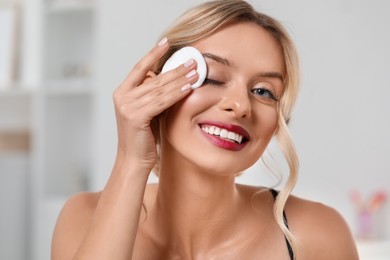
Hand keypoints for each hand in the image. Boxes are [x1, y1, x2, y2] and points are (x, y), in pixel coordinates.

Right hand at [113, 38, 198, 170]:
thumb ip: (154, 94)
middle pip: (153, 77)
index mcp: (122, 92)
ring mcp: (127, 106)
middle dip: (175, 68)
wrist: (134, 160)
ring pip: (159, 88)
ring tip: (196, 72)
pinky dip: (176, 94)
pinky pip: (161, 101)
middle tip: (193, 60)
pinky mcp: (136, 116)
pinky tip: (189, 88)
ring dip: (180, 79)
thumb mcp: (148, 110)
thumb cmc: (143, 137)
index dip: (153, 54)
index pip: (140, 68)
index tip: (167, 42)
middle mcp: (122, 97)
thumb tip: (170, 77)